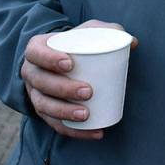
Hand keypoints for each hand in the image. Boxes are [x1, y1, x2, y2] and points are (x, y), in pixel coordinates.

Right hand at [20, 19, 138, 139]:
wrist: (61, 60)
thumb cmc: (77, 43)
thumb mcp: (90, 32)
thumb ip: (110, 31)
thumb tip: (133, 43)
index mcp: (36, 50)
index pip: (36, 53)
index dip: (49, 59)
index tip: (70, 63)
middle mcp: (31, 72)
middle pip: (42, 82)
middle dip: (63, 89)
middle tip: (88, 91)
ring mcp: (34, 94)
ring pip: (44, 106)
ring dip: (64, 113)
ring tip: (86, 115)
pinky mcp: (44, 112)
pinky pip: (55, 125)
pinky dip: (74, 131)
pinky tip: (95, 133)